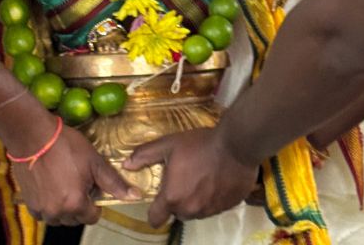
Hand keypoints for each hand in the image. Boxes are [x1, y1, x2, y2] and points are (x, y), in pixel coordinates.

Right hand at [11, 124, 139, 225]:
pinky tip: (51, 188)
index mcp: (75, 204)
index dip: (95, 204)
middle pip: (75, 219)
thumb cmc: (67, 146)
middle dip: (80, 206)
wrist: (34, 136)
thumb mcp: (95, 162)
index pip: (92, 217)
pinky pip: (43, 213)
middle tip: (78, 183)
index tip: (92, 188)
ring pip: (58, 218)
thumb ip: (114, 183)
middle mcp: (57, 212)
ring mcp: (41, 209)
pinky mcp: (29, 203)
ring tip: (64, 185)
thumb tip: (135, 196)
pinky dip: (48, 206)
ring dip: (64, 207)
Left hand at [124, 128, 258, 227]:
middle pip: (178, 213)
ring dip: (197, 199)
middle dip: (179, 200)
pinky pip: (216, 206)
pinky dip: (215, 197)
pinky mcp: (228, 207)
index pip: (155, 219)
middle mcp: (190, 209)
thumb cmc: (200, 144)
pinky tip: (218, 179)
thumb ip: (145, 155)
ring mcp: (210, 210)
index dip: (155, 211)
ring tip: (204, 177)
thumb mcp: (169, 144)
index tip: (159, 201)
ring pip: (198, 211)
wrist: (237, 145)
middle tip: (186, 179)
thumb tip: (127, 164)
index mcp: (172, 197)